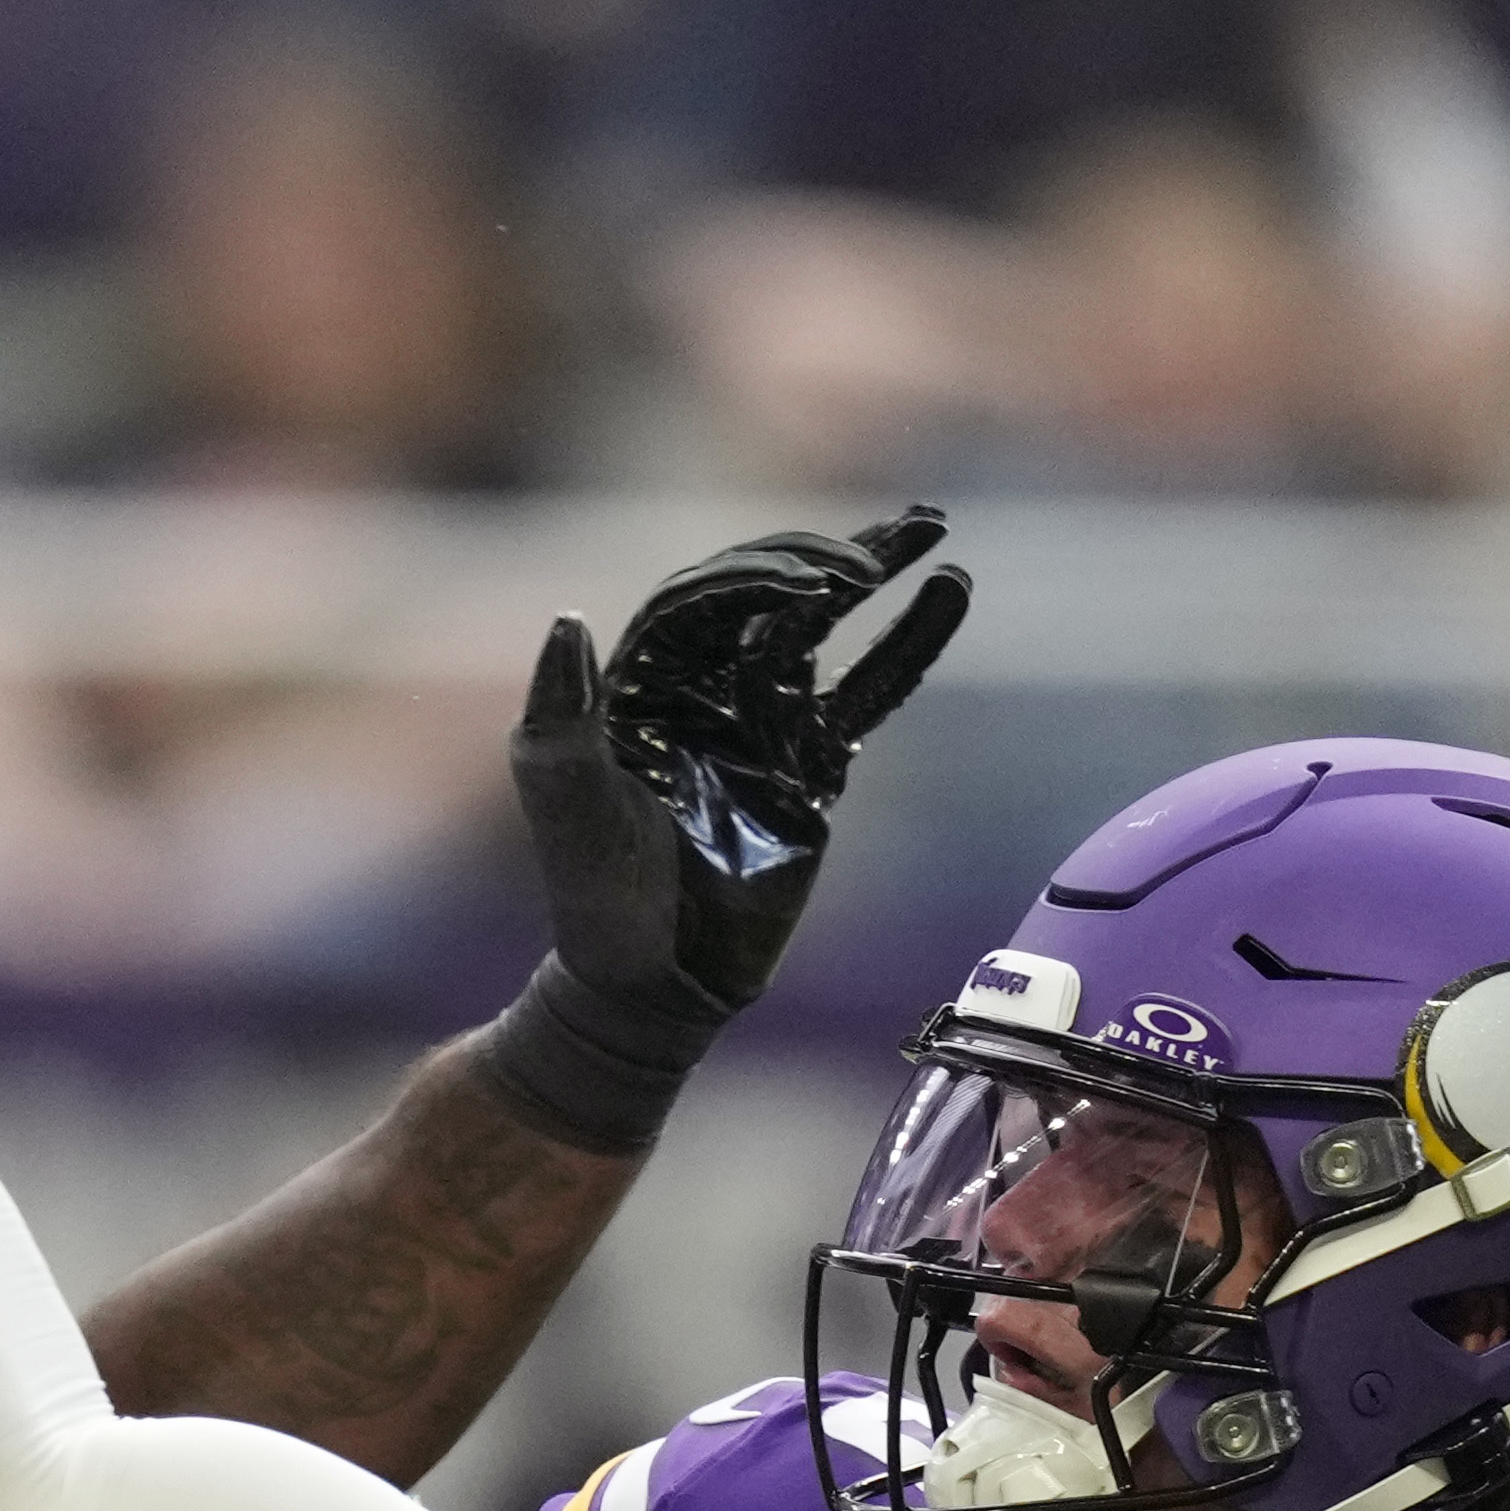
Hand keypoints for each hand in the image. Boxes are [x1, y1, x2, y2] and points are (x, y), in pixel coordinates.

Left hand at [483, 514, 969, 1151]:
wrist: (654, 982)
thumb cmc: (594, 895)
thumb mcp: (567, 805)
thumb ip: (562, 718)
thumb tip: (568, 622)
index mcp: (640, 682)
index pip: (700, 600)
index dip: (754, 579)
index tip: (816, 581)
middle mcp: (701, 686)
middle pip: (767, 596)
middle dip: (822, 561)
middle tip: (878, 551)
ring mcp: (761, 721)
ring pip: (825, 629)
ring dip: (874, 575)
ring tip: (931, 528)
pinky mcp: (812, 763)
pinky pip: (866, 690)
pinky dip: (906, 644)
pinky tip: (947, 592)